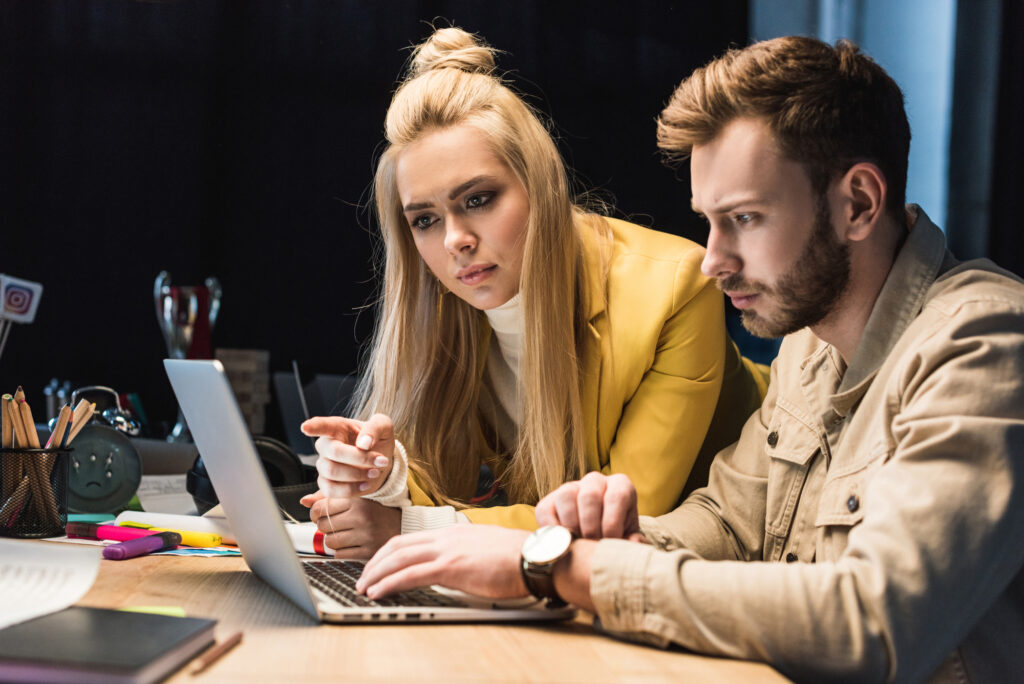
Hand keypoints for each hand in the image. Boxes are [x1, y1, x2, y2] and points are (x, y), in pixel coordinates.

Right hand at [300, 413, 394, 497]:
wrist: (380, 463)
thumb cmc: (378, 440)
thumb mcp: (384, 427)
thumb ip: (374, 428)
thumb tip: (364, 443)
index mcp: (338, 427)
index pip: (323, 425)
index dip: (314, 426)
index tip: (305, 428)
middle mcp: (327, 445)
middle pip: (334, 452)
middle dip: (360, 458)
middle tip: (381, 461)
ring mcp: (324, 465)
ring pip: (331, 472)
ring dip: (357, 475)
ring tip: (375, 473)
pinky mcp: (327, 483)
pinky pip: (330, 490)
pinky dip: (350, 490)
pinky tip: (365, 485)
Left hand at [302, 495, 401, 558]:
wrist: (406, 523)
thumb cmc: (378, 509)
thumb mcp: (357, 496)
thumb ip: (329, 497)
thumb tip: (304, 502)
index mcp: (357, 500)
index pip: (320, 508)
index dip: (315, 513)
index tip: (321, 515)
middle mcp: (361, 517)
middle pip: (322, 526)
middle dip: (324, 526)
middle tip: (334, 524)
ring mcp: (365, 535)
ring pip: (329, 542)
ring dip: (332, 539)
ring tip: (343, 534)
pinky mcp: (368, 551)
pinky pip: (340, 555)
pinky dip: (341, 551)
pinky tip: (350, 544)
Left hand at [355, 525, 530, 599]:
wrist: (534, 556)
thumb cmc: (517, 556)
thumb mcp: (484, 549)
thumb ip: (465, 553)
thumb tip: (455, 565)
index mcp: (453, 532)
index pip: (410, 538)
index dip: (388, 552)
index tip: (377, 565)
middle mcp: (446, 537)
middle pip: (397, 545)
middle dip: (375, 562)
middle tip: (363, 578)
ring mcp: (447, 550)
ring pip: (398, 558)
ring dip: (376, 573)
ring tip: (364, 587)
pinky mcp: (451, 567)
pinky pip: (410, 574)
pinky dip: (389, 582)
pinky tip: (379, 591)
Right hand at [536, 472, 644, 541]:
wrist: (596, 542)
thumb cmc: (618, 538)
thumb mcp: (630, 539)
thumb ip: (635, 542)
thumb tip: (632, 543)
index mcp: (620, 486)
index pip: (616, 496)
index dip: (612, 523)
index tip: (610, 543)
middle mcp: (595, 481)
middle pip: (590, 495)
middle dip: (591, 526)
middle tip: (592, 545)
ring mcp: (570, 488)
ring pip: (566, 496)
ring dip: (571, 525)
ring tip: (578, 544)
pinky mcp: (549, 501)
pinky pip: (545, 510)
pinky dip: (552, 529)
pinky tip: (562, 543)